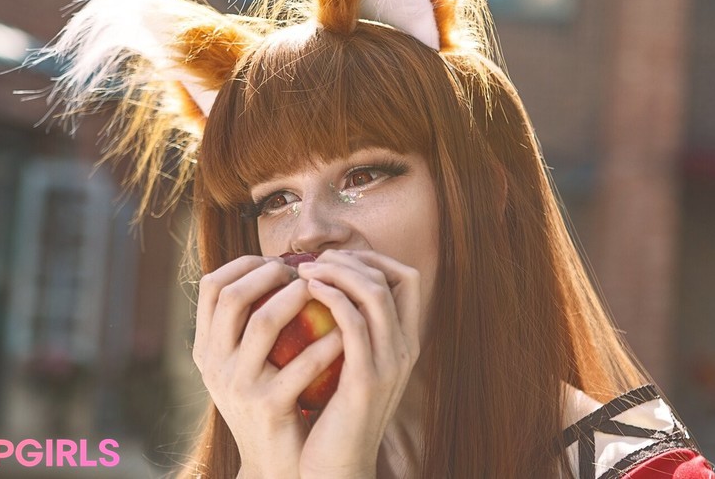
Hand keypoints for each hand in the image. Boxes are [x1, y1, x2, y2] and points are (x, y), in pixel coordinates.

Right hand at [192, 255, 344, 477]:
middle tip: (302, 271)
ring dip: (297, 298)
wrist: (274, 463)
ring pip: (263, 323)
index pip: (211, 286)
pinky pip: (301, 364)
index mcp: (206, 349)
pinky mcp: (269, 407)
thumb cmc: (270, 401)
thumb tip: (275, 268)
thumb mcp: (245, 365)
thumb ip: (248, 325)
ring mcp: (238, 386)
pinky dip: (325, 343)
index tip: (276, 261)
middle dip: (269, 273)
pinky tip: (344, 333)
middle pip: (232, 296)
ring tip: (321, 291)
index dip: (244, 264)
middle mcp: (214, 365)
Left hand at [293, 249, 421, 478]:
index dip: (374, 257)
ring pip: (376, 293)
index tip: (336, 258)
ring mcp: (390, 364)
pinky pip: (354, 323)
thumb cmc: (333, 415)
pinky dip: (333, 297)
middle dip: (354, 258)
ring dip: (339, 271)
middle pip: (396, 277)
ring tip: (305, 270)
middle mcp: (406, 349)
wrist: (336, 469)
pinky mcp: (366, 379)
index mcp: (405, 343)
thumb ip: (349, 332)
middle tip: (315, 260)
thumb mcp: (348, 366)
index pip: (408, 278)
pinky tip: (308, 291)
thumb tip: (324, 287)